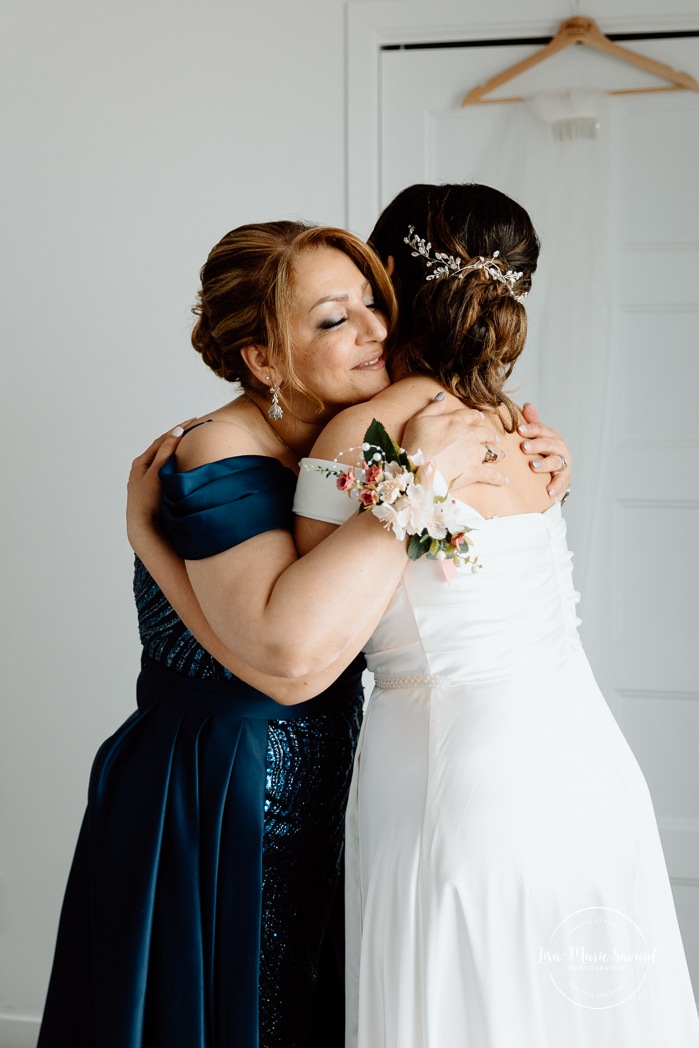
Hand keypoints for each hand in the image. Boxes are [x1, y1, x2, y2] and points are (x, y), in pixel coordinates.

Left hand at [126, 421, 194, 549]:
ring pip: (162, 458)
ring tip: (187, 441)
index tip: (193, 420)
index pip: (162, 439)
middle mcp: (141, 468)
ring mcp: (145, 479)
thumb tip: (176, 431)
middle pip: (161, 447)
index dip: (178, 428)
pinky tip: (179, 463)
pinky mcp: (151, 489)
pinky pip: (163, 469)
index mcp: (141, 462)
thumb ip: (166, 452)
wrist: (143, 526)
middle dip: (176, 436)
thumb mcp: (157, 473)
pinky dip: (172, 461)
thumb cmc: (148, 501)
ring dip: (173, 448)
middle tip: (192, 427)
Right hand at [402, 395, 508, 487]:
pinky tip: (505, 480)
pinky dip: (499, 478)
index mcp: (456, 421)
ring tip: (501, 455)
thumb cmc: (416, 444)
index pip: (470, 416)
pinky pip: (491, 474)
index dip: (476, 416)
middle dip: (490, 434)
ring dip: (497, 453)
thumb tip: (441, 397)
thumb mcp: (418, 420)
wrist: (420, 469)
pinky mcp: (476, 471)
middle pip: (485, 432)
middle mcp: (469, 435)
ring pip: (491, 451)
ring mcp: (474, 453)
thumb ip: (432, 407)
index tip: (479, 418)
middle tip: (493, 437)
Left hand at [518, 403, 570, 500]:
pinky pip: (562, 482)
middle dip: (537, 445)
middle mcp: (558, 448)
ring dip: (545, 464)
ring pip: (556, 461)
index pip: (541, 430)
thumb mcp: (538, 437)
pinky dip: (556, 486)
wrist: (555, 473)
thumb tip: (526, 405)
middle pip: (550, 444)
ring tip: (533, 466)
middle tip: (524, 447)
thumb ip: (533, 423)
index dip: (531, 429)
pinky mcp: (565, 478)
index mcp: (550, 436)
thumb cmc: (543, 452)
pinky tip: (548, 490)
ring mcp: (563, 463)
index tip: (519, 430)